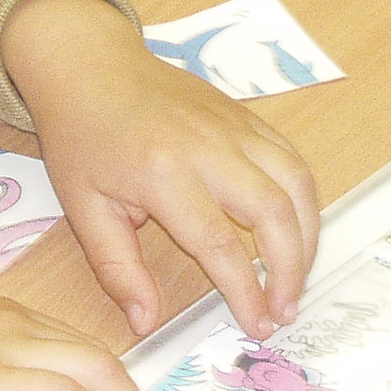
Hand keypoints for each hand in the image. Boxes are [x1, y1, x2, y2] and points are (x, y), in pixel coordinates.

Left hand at [1, 0, 318, 340]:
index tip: (257, 325)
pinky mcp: (246, 117)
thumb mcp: (83, 208)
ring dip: (307, 236)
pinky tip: (295, 230)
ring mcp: (233, 127)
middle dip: (290, 270)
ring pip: (296, 183)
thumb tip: (145, 322)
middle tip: (285, 310)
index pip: (221, 244)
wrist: (89, 65)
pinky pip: (291, 159)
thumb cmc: (82, 135)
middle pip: (274, 213)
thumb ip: (117, 269)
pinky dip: (303, 199)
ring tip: (296, 277)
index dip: (245, 291)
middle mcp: (208, 147)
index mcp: (163, 172)